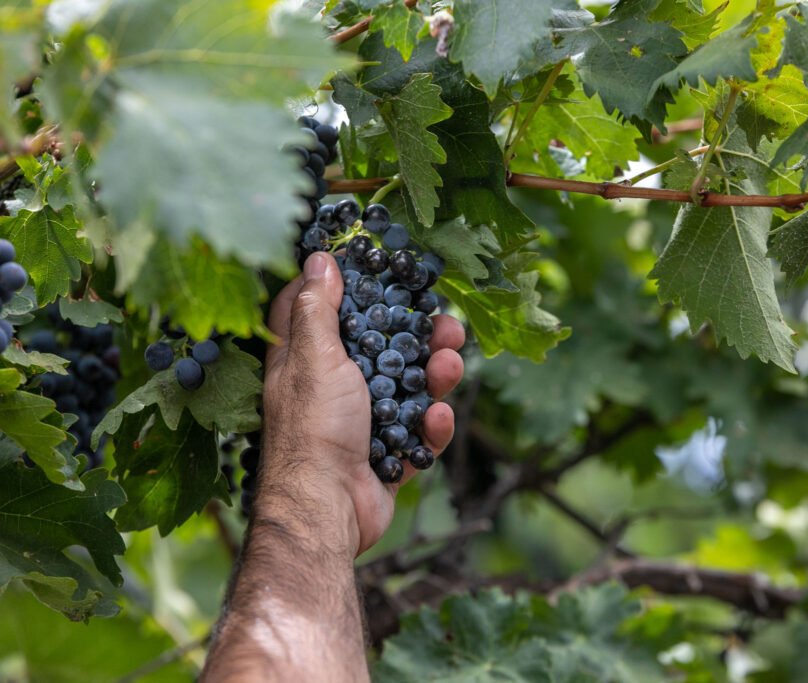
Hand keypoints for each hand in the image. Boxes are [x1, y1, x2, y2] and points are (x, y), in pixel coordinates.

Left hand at [259, 251, 464, 556]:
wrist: (327, 508)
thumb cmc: (314, 428)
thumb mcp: (314, 357)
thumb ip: (320, 309)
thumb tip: (318, 258)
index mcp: (306, 360)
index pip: (324, 310)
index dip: (351, 286)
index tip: (383, 268)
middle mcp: (333, 387)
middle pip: (382, 348)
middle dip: (418, 335)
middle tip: (446, 323)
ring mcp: (363, 422)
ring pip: (409, 388)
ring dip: (434, 376)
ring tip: (451, 366)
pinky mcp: (387, 455)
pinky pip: (418, 434)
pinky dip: (431, 427)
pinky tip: (437, 420)